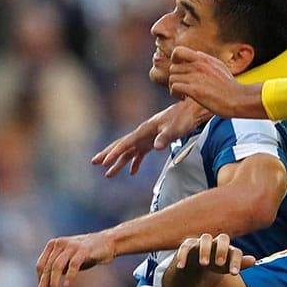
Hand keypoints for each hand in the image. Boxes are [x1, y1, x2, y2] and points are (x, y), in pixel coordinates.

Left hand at [35, 232, 115, 286]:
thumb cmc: (86, 254)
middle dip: (44, 284)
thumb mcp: (68, 261)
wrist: (108, 242)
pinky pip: (73, 265)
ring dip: (54, 282)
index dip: (40, 280)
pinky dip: (70, 276)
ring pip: (57, 266)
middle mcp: (60, 243)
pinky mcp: (84, 250)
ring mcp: (72, 246)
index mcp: (54, 245)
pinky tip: (67, 285)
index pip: (41, 264)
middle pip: (48, 267)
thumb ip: (57, 270)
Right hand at [92, 99, 208, 176]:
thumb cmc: (183, 119)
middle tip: (94, 162)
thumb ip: (165, 137)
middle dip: (108, 154)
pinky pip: (140, 153)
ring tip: (108, 174)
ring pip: (129, 151)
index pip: (126, 143)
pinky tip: (132, 172)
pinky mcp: (153, 141)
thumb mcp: (175, 129)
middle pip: (122, 145)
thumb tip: (156, 147)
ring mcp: (147, 137)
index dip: (114, 153)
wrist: (192, 111)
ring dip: (119, 162)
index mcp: (144, 130)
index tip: (104, 162)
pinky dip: (135, 162)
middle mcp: (143, 133)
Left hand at [168, 47, 263, 118]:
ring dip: (175, 87)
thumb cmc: (231, 86)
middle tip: (183, 86)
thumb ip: (207, 60)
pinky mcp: (194, 90)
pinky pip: (174, 87)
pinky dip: (176, 94)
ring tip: (184, 93)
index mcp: (204, 59)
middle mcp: (198, 66)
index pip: (178, 51)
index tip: (180, 69)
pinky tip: (185, 98)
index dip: (175, 60)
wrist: (238, 99)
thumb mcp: (220, 67)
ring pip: (172, 78)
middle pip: (173, 68)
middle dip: (176, 78)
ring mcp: (195, 78)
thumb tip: (198, 54)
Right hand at [174, 233, 251, 274]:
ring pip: (205, 239)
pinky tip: (181, 266)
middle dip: (222, 250)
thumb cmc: (214, 266)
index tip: (234, 274)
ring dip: (205, 250)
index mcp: (228, 249)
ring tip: (204, 264)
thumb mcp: (226, 268)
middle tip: (219, 264)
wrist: (193, 270)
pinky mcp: (187, 247)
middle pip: (223, 238)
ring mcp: (202, 243)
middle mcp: (216, 243)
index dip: (236, 261)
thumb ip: (238, 264)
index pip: (235, 251)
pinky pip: (185, 247)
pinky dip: (183, 255)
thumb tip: (254, 260)